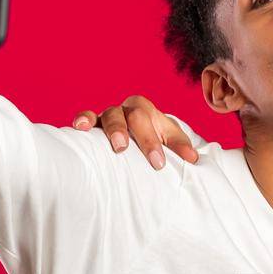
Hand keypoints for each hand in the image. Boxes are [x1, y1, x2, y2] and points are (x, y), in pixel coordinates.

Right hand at [72, 94, 200, 169]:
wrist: (135, 129)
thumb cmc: (153, 135)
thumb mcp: (168, 137)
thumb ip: (180, 145)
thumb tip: (192, 159)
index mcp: (146, 110)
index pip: (153, 121)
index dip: (155, 142)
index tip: (159, 164)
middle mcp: (126, 109)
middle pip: (133, 116)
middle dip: (141, 137)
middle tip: (148, 157)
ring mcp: (108, 116)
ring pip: (110, 115)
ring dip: (114, 129)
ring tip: (119, 146)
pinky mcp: (93, 124)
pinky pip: (87, 117)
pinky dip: (83, 120)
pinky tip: (80, 127)